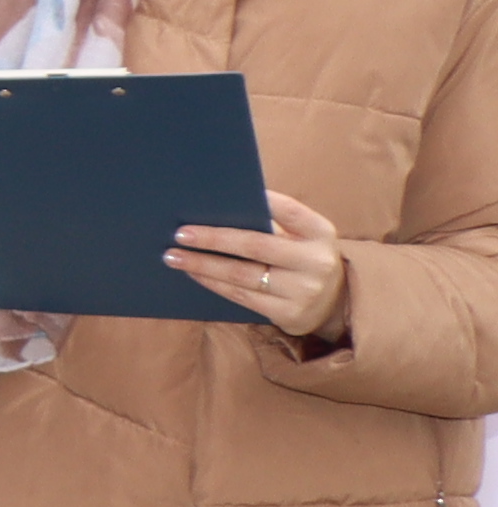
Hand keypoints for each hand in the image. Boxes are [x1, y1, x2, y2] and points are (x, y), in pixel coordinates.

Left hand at [169, 190, 352, 341]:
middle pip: (256, 245)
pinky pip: (241, 296)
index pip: (289, 210)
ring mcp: (304, 290)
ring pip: (242, 274)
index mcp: (320, 232)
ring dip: (202, 264)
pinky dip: (212, 283)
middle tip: (180, 233)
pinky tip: (193, 273)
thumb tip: (217, 208)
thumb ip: (275, 224)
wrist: (333, 304)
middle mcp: (316, 261)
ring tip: (174, 255)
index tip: (221, 193)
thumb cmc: (302, 259)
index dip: (259, 201)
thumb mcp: (303, 238)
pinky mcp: (289, 313)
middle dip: (213, 238)